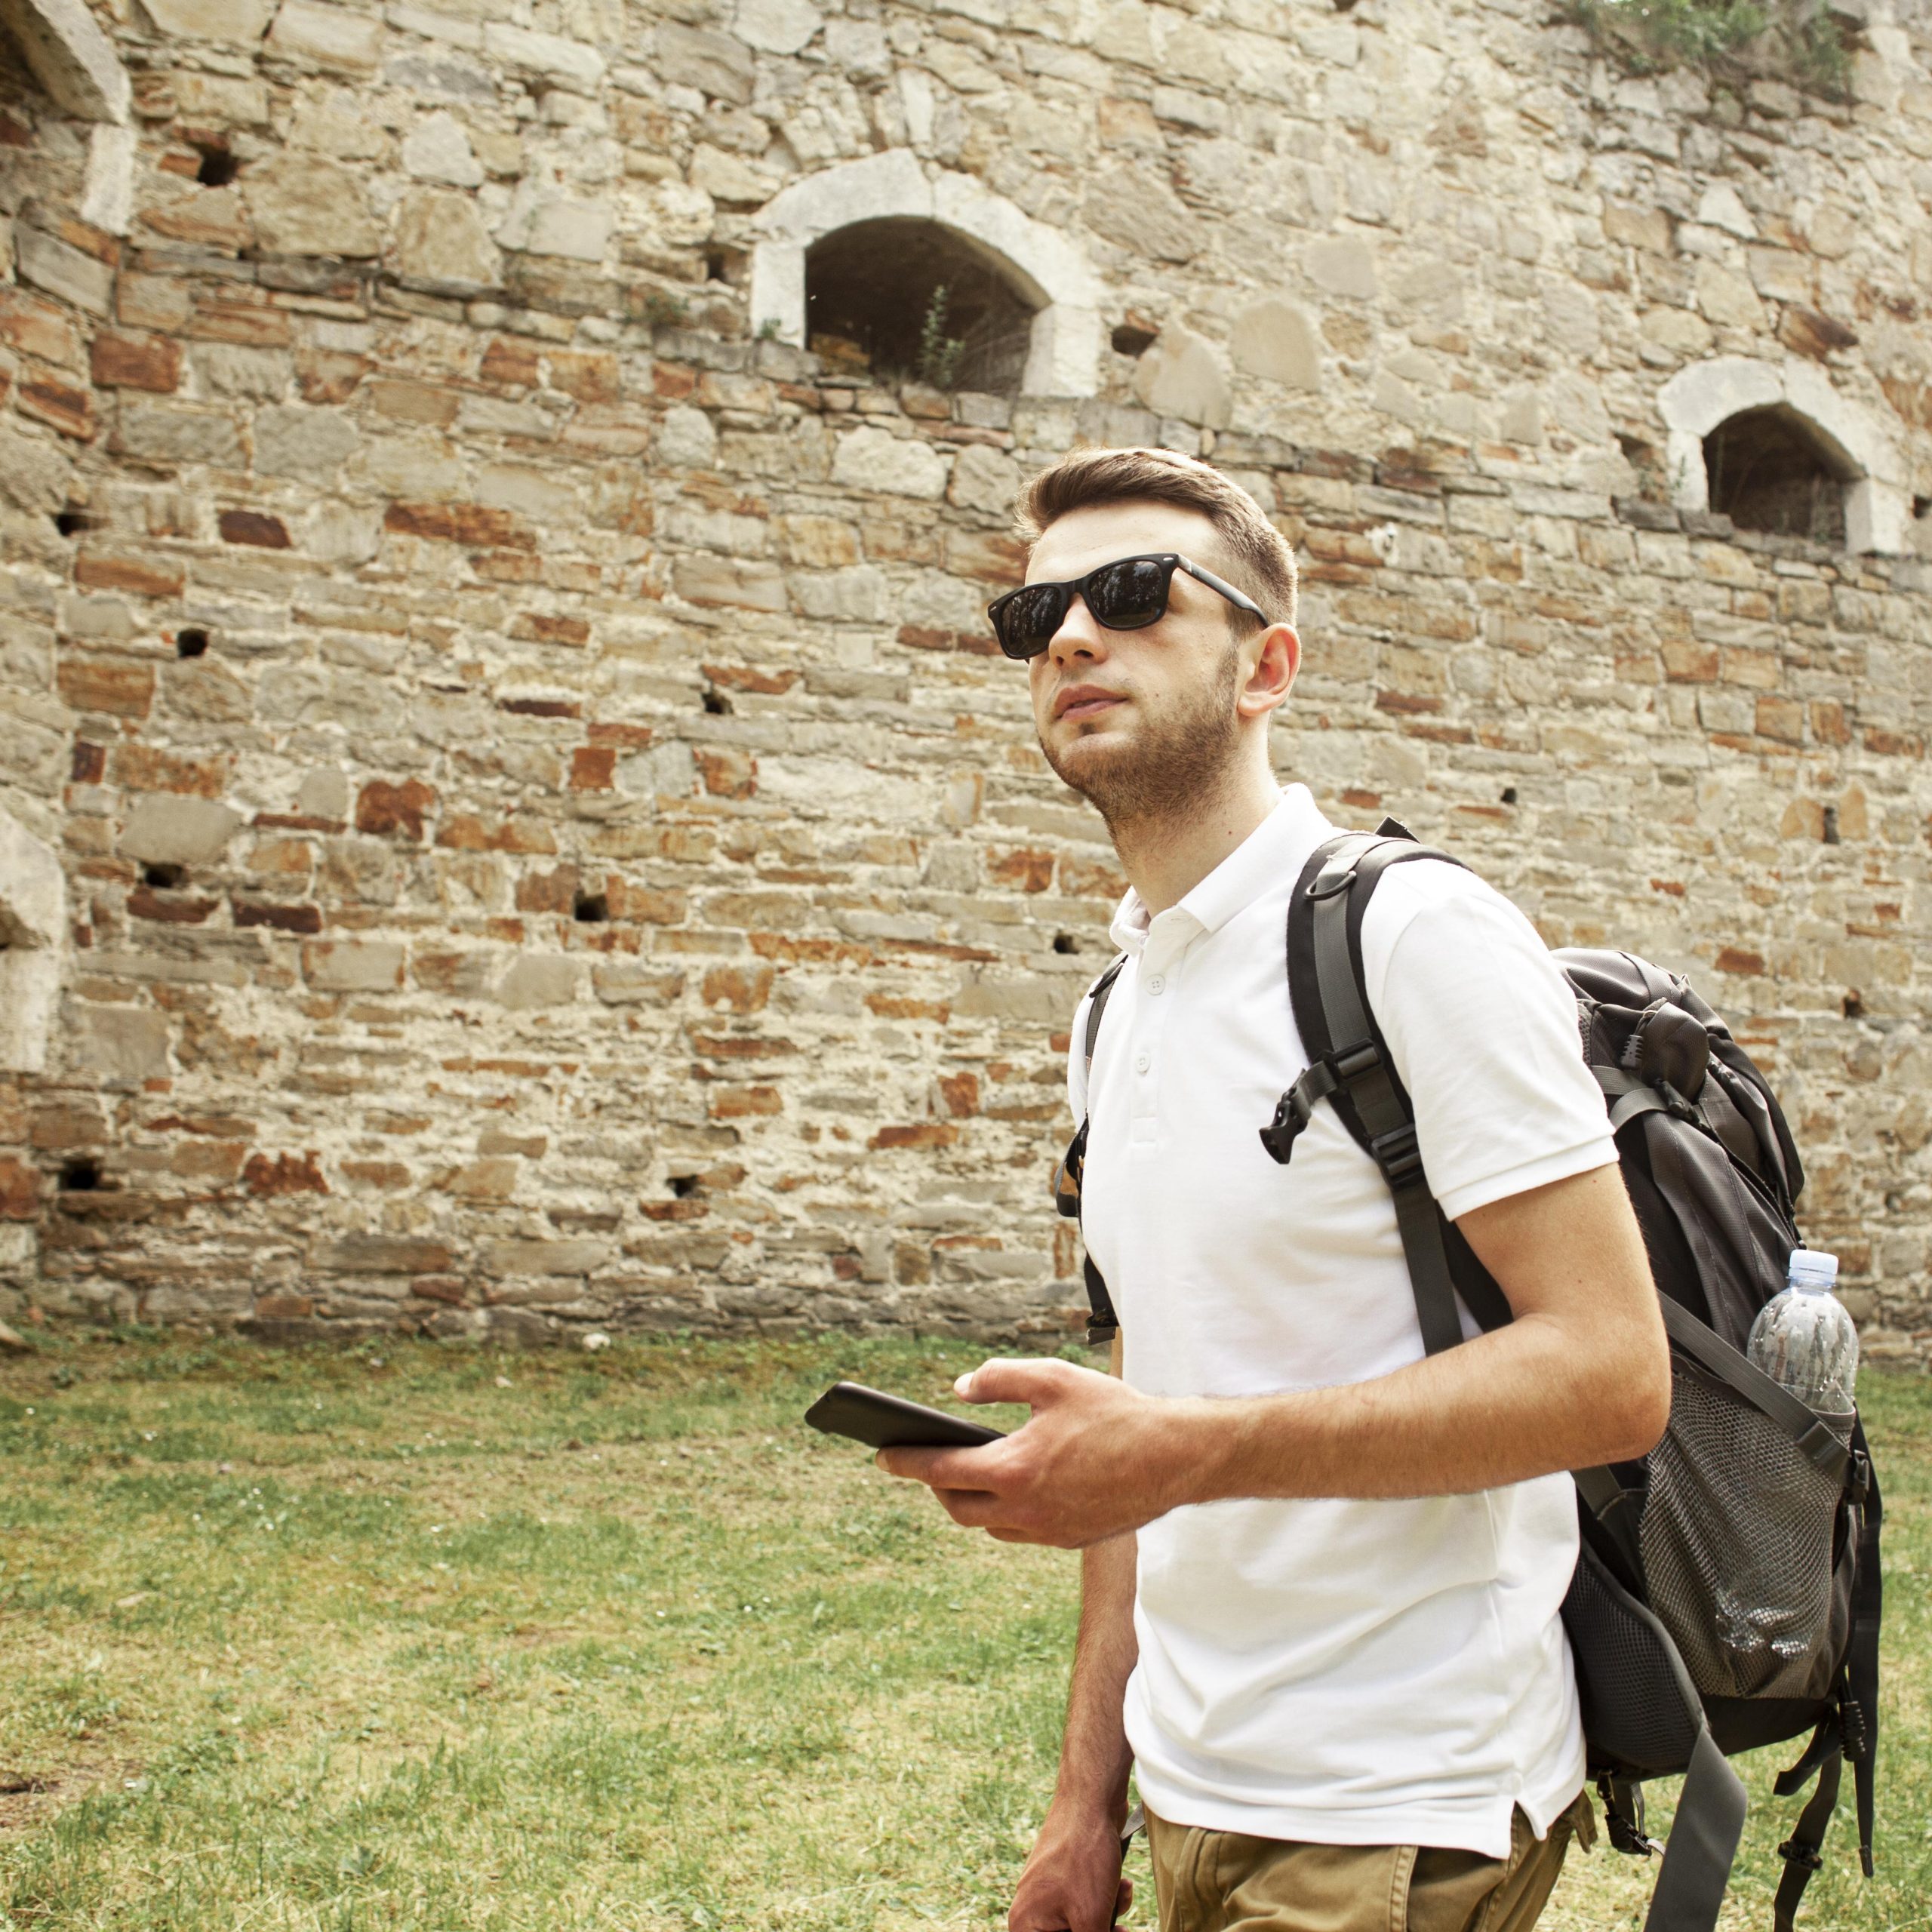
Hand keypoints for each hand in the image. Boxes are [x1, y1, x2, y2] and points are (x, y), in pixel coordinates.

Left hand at [875, 1358, 1202, 1546]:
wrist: (1175, 1456)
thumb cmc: (1115, 1411)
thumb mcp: (1052, 1378)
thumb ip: (998, 1379)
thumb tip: (958, 1389)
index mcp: (1014, 1469)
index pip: (940, 1472)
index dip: (905, 1462)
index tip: (881, 1454)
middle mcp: (1026, 1509)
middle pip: (958, 1508)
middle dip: (936, 1487)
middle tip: (928, 1462)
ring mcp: (1049, 1531)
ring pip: (991, 1524)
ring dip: (973, 1501)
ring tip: (968, 1472)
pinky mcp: (1071, 1539)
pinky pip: (1023, 1530)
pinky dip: (1008, 1510)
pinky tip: (1015, 1485)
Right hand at [1009, 1803, 1134, 1931]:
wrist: (1091, 1801)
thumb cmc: (1084, 1858)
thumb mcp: (1091, 1919)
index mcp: (1026, 1925)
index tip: (1099, 1930)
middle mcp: (1032, 1911)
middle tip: (1120, 1929)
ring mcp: (1049, 1892)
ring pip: (1084, 1925)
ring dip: (1109, 1917)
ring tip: (1121, 1897)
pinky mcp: (1067, 1877)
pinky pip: (1088, 1904)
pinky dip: (1108, 1899)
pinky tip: (1122, 1884)